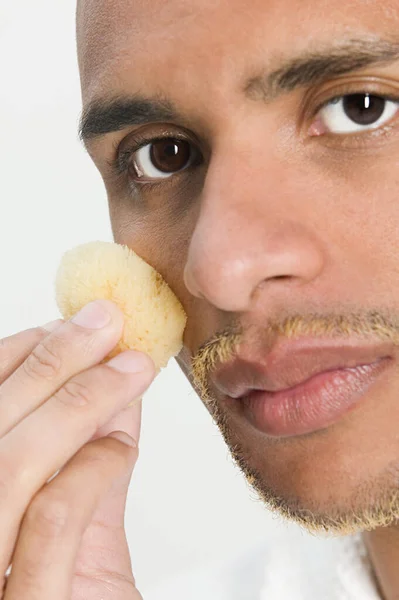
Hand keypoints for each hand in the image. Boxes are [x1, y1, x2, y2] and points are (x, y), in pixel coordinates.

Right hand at [0, 300, 154, 598]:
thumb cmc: (76, 594)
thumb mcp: (73, 525)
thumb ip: (83, 460)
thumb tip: (112, 384)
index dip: (14, 358)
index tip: (60, 324)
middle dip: (52, 362)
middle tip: (106, 323)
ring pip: (11, 465)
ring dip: (79, 402)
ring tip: (133, 369)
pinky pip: (51, 522)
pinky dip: (90, 469)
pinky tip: (123, 446)